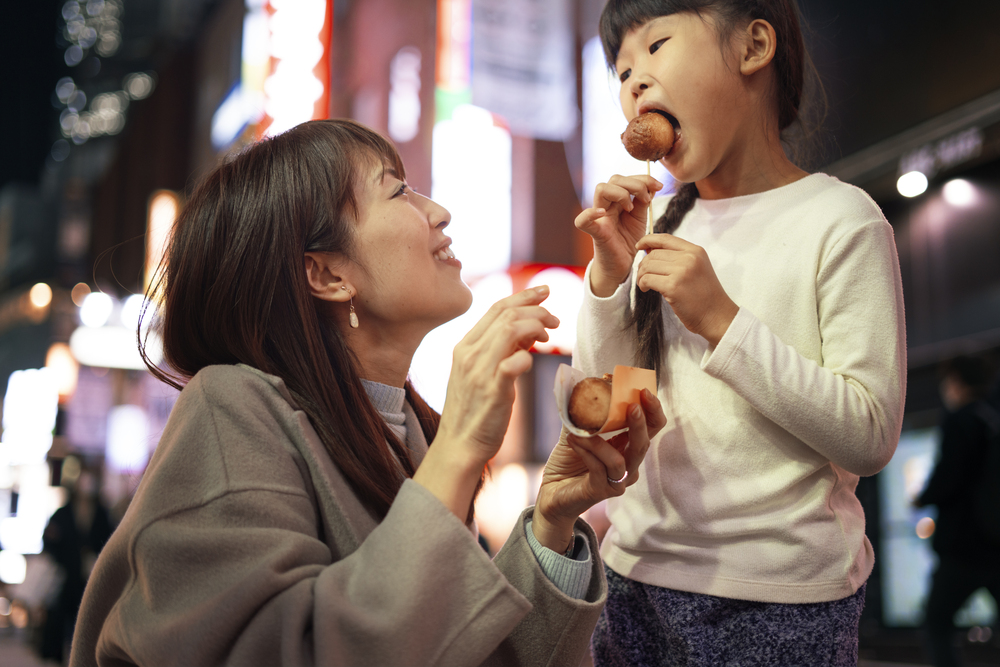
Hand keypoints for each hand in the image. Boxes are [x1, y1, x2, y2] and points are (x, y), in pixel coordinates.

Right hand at [416, 286, 558, 521]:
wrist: (458, 445)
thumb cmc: (473, 411)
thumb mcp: (480, 373)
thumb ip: (498, 350)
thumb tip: (527, 332)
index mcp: (465, 346)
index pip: (496, 308)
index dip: (523, 296)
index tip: (545, 292)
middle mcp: (470, 354)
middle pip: (507, 314)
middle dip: (537, 309)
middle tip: (555, 318)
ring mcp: (480, 371)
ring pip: (511, 330)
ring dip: (537, 326)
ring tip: (550, 335)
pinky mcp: (493, 390)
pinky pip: (514, 362)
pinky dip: (528, 356)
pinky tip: (533, 360)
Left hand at [532, 389, 665, 552]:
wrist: (552, 493)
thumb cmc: (568, 462)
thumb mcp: (576, 432)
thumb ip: (582, 413)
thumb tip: (581, 387)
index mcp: (627, 447)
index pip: (651, 428)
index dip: (653, 410)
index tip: (644, 391)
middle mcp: (628, 466)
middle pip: (644, 444)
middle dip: (640, 423)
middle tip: (632, 405)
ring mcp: (617, 481)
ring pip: (620, 460)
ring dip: (598, 441)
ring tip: (578, 431)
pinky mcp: (602, 491)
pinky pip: (599, 469)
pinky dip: (586, 452)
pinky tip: (572, 441)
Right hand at [575, 175, 661, 296]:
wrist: (622, 265)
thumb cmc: (628, 240)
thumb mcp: (640, 218)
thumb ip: (643, 201)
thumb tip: (653, 185)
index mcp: (616, 200)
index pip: (624, 179)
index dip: (643, 178)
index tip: (658, 186)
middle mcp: (606, 205)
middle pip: (614, 179)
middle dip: (635, 184)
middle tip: (647, 199)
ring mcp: (599, 217)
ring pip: (601, 189)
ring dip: (621, 193)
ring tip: (632, 208)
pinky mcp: (595, 233)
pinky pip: (582, 221)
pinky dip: (590, 214)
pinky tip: (603, 213)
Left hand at [635, 233, 738, 347]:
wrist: (716, 316)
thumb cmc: (704, 296)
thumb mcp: (697, 268)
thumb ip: (678, 258)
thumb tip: (650, 251)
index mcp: (695, 251)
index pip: (665, 238)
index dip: (648, 240)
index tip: (639, 246)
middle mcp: (689, 258)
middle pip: (654, 254)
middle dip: (643, 265)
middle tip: (643, 276)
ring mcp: (681, 271)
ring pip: (648, 266)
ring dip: (641, 276)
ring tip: (644, 284)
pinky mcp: (673, 286)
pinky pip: (647, 279)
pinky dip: (642, 284)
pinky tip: (646, 289)